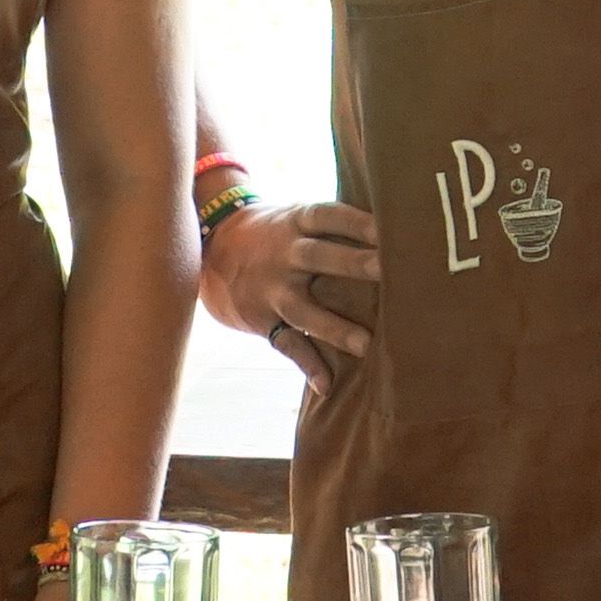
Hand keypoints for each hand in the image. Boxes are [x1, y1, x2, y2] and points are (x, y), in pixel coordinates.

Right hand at [203, 197, 379, 399]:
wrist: (209, 249)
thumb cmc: (271, 232)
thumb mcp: (292, 215)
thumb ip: (331, 223)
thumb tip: (391, 221)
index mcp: (294, 223)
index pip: (327, 216)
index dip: (355, 220)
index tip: (385, 226)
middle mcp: (283, 254)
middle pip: (320, 256)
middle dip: (352, 262)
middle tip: (386, 268)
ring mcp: (272, 289)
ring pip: (304, 309)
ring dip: (334, 327)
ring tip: (365, 345)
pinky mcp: (262, 319)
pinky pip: (285, 343)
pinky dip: (306, 365)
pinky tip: (326, 385)